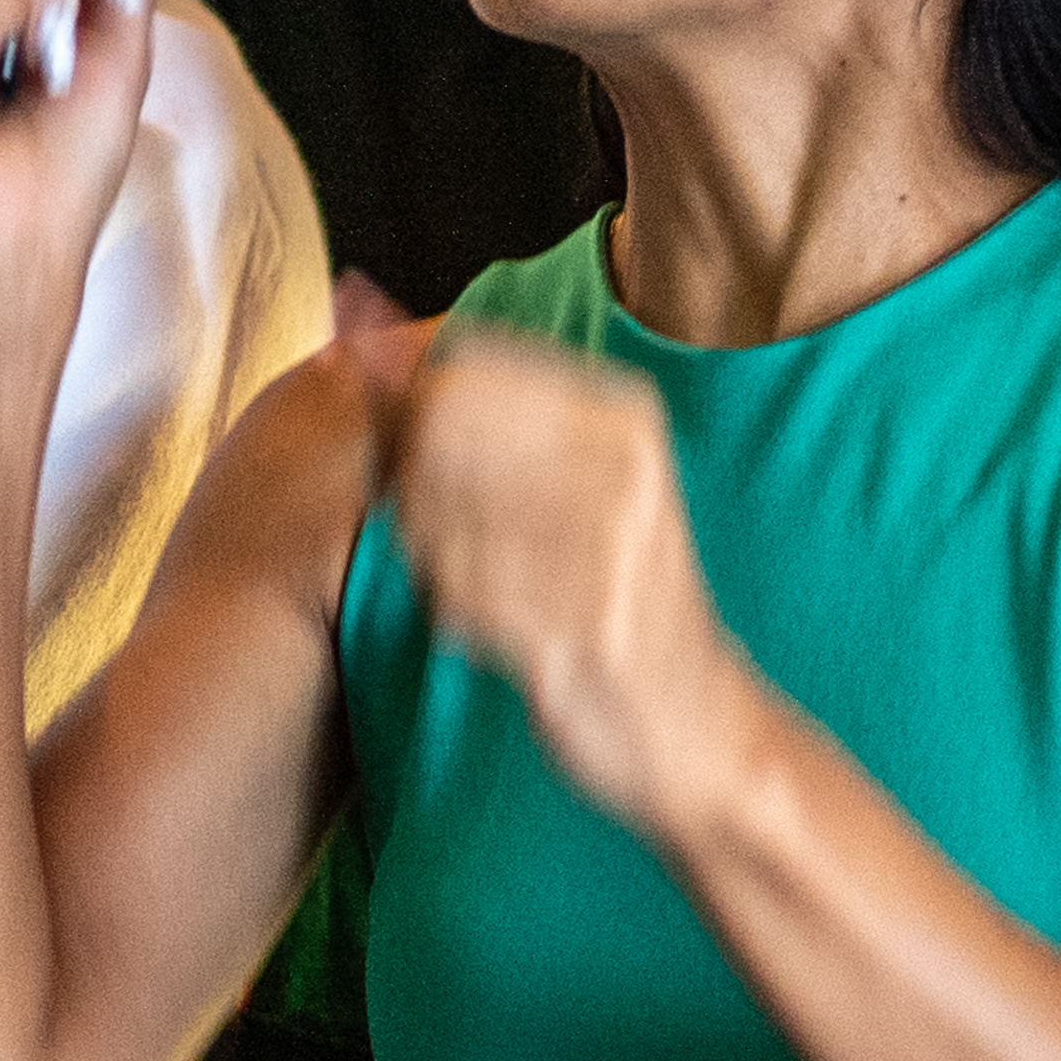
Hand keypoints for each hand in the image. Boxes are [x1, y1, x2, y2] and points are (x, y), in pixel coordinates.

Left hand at [366, 322, 763, 836]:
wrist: (698, 726)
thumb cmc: (618, 599)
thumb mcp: (587, 485)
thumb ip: (488, 417)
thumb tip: (362, 334)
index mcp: (628, 422)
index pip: (471, 372)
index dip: (404, 401)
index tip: (396, 437)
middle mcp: (624, 474)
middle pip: (445, 435)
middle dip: (410, 479)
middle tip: (432, 525)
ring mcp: (607, 552)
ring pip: (439, 517)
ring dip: (431, 554)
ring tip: (476, 581)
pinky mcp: (582, 632)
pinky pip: (458, 596)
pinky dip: (449, 608)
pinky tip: (488, 622)